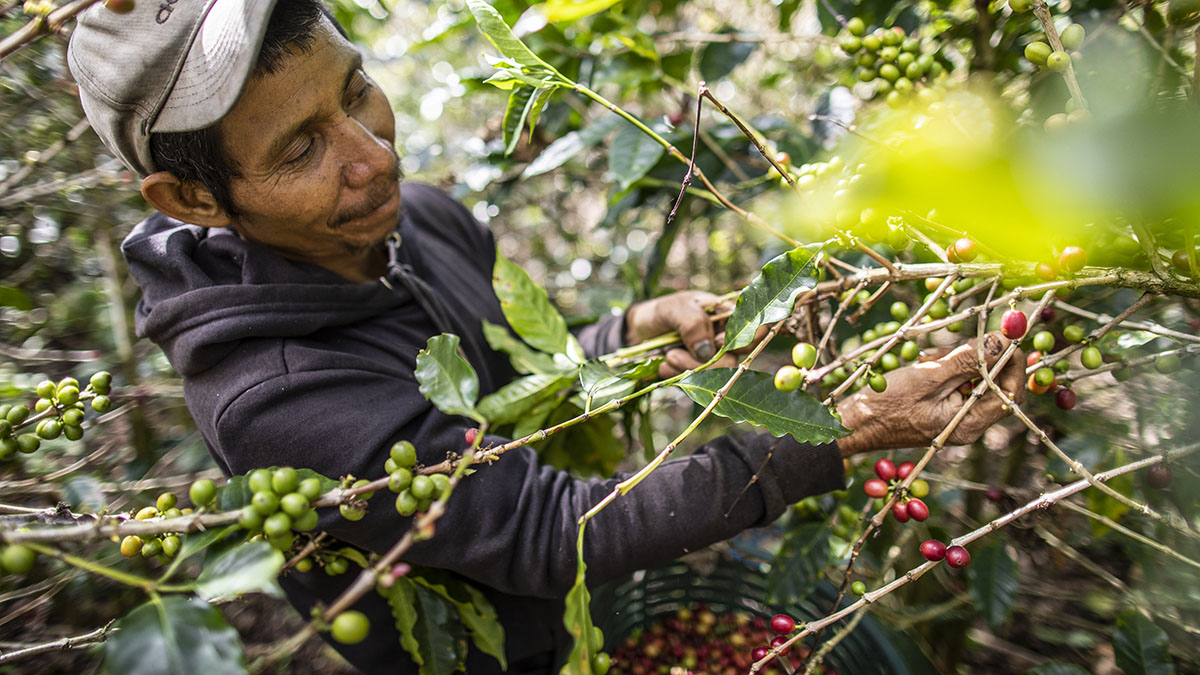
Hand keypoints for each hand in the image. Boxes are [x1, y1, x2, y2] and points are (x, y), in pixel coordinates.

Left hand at [624, 290, 742, 378]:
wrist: (637, 331)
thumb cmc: (661, 312)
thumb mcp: (674, 308)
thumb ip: (693, 323)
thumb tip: (708, 350)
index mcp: (727, 316)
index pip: (753, 330)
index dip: (741, 341)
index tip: (715, 343)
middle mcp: (725, 340)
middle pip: (732, 361)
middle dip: (704, 363)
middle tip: (673, 353)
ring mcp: (712, 359)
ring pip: (714, 376)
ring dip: (687, 369)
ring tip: (668, 356)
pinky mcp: (698, 375)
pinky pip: (696, 385)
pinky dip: (678, 377)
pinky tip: (664, 366)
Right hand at [834, 332, 1025, 455]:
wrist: (854, 424)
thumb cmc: (886, 404)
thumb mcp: (928, 377)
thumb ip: (969, 360)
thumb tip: (1004, 341)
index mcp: (969, 424)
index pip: (1009, 391)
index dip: (1012, 362)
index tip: (1004, 335)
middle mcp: (968, 424)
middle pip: (994, 384)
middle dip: (981, 358)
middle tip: (958, 344)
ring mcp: (955, 417)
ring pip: (975, 380)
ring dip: (960, 360)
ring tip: (931, 357)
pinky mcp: (943, 409)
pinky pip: (957, 384)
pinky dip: (948, 368)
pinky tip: (926, 363)